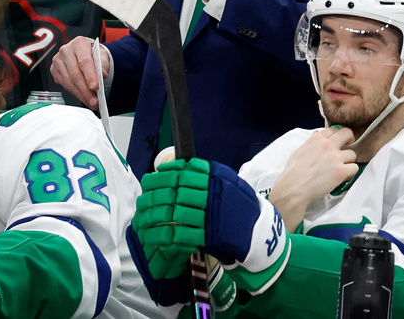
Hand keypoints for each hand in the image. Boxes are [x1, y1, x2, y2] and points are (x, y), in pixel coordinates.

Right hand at [49, 36, 108, 108]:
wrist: (85, 53)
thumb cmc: (93, 54)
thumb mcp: (103, 56)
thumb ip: (103, 64)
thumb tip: (102, 74)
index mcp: (79, 43)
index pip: (84, 61)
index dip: (90, 75)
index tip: (95, 87)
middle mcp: (66, 50)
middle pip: (75, 74)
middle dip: (86, 90)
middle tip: (94, 101)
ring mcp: (58, 60)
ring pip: (69, 82)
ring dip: (81, 94)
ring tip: (91, 102)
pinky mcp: (54, 70)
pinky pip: (64, 85)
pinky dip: (75, 93)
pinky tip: (83, 97)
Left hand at [133, 158, 288, 291]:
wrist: (258, 232)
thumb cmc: (240, 206)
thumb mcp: (230, 182)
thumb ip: (208, 174)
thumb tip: (179, 166)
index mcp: (218, 178)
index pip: (186, 171)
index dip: (166, 174)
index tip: (153, 176)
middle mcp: (214, 194)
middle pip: (178, 190)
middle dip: (157, 193)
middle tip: (145, 197)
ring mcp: (212, 215)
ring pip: (178, 211)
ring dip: (159, 214)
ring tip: (146, 215)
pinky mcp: (210, 236)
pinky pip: (184, 234)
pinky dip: (169, 233)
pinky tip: (158, 233)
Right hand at [267, 127, 357, 231]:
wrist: (294, 188)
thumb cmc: (293, 172)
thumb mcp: (298, 151)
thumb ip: (310, 142)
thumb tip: (317, 135)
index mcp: (317, 139)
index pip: (333, 129)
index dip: (337, 135)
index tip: (338, 140)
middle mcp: (328, 145)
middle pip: (347, 134)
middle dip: (349, 139)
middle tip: (347, 147)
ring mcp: (336, 158)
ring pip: (353, 154)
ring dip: (349, 160)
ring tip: (342, 167)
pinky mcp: (341, 171)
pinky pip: (355, 168)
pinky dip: (350, 172)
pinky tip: (343, 176)